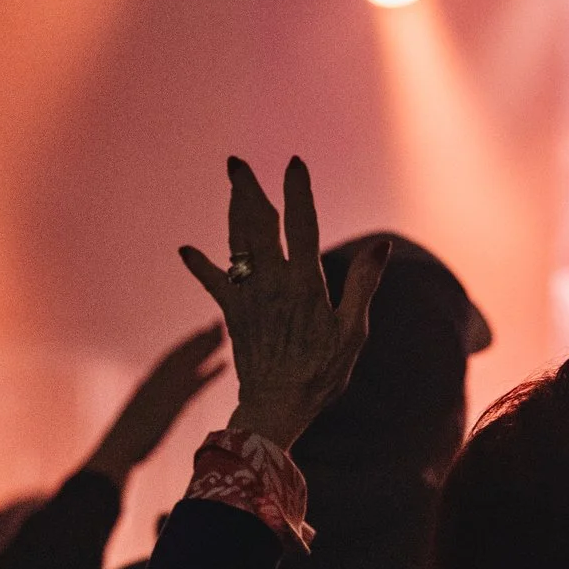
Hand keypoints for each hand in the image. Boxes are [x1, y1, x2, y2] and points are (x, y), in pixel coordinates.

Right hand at [82, 323, 227, 484]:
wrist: (117, 450)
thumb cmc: (124, 442)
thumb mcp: (136, 420)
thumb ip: (146, 409)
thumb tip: (150, 409)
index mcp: (147, 384)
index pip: (169, 358)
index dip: (186, 344)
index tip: (200, 332)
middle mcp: (156, 382)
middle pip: (182, 354)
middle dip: (200, 338)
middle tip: (217, 324)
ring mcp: (164, 392)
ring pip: (189, 363)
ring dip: (207, 347)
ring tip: (224, 334)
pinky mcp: (172, 405)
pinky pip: (195, 385)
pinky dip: (210, 374)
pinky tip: (225, 364)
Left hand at [179, 156, 389, 450]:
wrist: (277, 406)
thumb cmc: (321, 372)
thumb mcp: (352, 331)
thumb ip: (363, 284)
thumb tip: (382, 246)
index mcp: (304, 283)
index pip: (300, 225)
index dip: (297, 192)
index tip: (294, 164)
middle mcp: (271, 283)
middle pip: (256, 225)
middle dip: (247, 190)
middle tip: (236, 163)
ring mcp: (248, 297)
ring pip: (235, 243)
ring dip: (231, 212)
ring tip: (231, 187)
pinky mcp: (233, 314)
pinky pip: (213, 282)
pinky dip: (200, 265)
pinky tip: (187, 250)